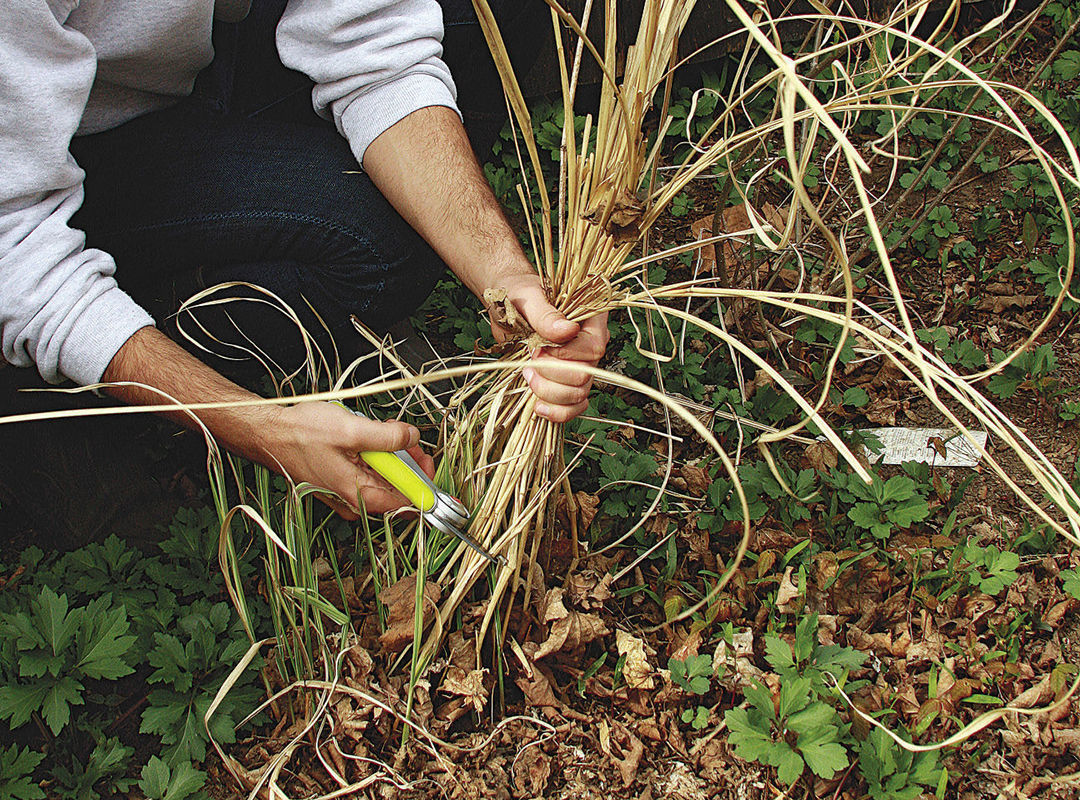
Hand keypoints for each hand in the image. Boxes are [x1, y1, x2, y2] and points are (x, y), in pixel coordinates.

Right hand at [267, 402, 434, 519]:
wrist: (268, 434)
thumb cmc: (299, 435)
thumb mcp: (351, 430)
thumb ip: (387, 437)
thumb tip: (413, 437)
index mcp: (359, 494)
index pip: (408, 503)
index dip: (424, 482)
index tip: (428, 460)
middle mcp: (354, 500)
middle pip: (397, 490)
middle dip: (408, 463)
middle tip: (407, 438)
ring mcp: (347, 492)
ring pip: (383, 479)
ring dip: (391, 456)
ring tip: (385, 432)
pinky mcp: (341, 482)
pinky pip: (368, 474)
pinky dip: (375, 456)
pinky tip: (368, 438)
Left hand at [489, 272, 609, 422]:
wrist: (506, 305)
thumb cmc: (519, 295)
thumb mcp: (528, 298)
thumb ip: (546, 314)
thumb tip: (566, 330)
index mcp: (591, 321)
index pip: (593, 348)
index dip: (565, 355)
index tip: (538, 348)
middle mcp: (590, 346)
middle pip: (585, 376)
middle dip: (552, 375)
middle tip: (530, 360)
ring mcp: (580, 367)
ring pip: (578, 395)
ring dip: (549, 392)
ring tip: (528, 375)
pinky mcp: (565, 383)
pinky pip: (572, 408)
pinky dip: (557, 412)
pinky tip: (539, 406)